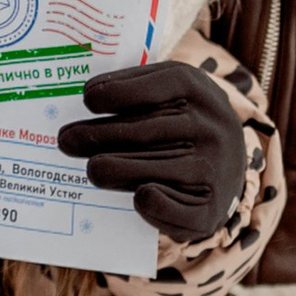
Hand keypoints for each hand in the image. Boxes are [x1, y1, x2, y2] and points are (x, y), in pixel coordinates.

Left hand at [57, 62, 245, 245]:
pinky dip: (153, 203)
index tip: (88, 98)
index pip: (158, 86)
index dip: (121, 91)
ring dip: (117, 169)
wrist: (229, 165)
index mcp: (199, 90)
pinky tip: (137, 196)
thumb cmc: (183, 124)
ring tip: (91, 168)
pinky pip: (175, 208)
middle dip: (101, 135)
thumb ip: (136, 92)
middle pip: (147, 130)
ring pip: (155, 170)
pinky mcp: (210, 209)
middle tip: (66, 140)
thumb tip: (89, 98)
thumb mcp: (172, 95)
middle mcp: (211, 128)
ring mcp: (214, 169)